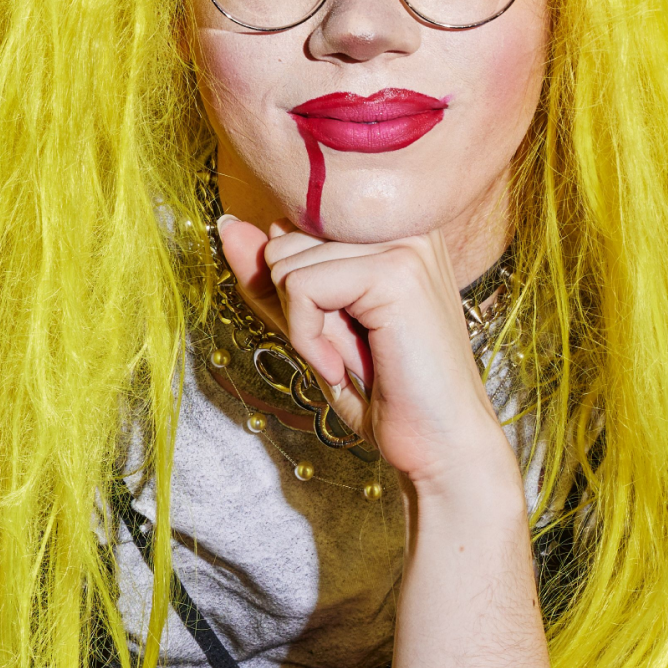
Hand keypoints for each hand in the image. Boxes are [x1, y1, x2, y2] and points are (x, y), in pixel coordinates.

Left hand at [219, 215, 512, 494]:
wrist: (439, 445)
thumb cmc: (384, 391)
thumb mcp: (312, 327)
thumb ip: (272, 277)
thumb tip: (228, 225)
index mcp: (389, 226)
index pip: (290, 229)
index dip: (293, 293)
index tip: (336, 334)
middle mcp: (401, 222)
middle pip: (282, 243)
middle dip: (296, 308)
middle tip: (346, 349)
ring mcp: (403, 242)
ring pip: (286, 263)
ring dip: (303, 328)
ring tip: (350, 358)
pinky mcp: (396, 271)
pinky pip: (301, 287)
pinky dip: (307, 339)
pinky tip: (343, 366)